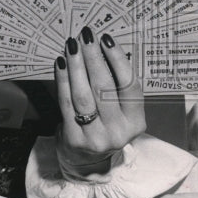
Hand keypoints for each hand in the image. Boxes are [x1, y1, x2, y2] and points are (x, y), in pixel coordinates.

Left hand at [55, 27, 145, 175]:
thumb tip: (102, 46)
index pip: (129, 85)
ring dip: (77, 66)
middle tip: (86, 36)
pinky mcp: (74, 139)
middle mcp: (119, 132)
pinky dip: (63, 80)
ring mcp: (96, 138)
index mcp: (136, 122)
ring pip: (84, 95)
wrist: (86, 161)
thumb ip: (116, 86)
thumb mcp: (121, 111)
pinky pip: (66, 103)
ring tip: (72, 46)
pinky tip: (61, 64)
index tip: (106, 40)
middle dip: (94, 58)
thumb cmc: (106, 125)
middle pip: (104, 88)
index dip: (118, 60)